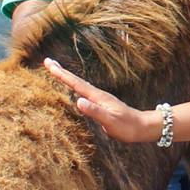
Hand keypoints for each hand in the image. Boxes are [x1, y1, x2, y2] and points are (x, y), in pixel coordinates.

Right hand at [41, 58, 160, 142]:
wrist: (142, 127)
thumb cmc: (127, 126)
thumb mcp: (110, 121)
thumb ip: (95, 111)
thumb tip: (78, 101)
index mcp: (97, 97)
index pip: (75, 84)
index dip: (61, 74)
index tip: (49, 64)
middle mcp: (97, 95)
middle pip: (76, 80)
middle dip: (61, 71)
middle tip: (47, 62)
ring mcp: (99, 99)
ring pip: (79, 85)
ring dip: (67, 77)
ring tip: (57, 70)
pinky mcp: (101, 104)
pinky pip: (84, 92)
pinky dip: (75, 87)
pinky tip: (75, 89)